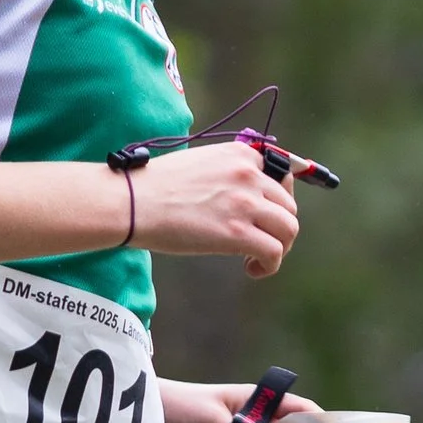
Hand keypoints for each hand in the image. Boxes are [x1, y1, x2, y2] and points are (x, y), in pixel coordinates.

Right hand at [133, 141, 300, 277]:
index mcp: (241, 154)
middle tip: (261, 241)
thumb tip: (243, 195)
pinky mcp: (238, 234)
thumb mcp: (201, 162)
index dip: (279, 199)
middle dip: (278, 226)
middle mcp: (249, 175)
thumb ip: (228, 172)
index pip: (282, 175)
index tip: (270, 214)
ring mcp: (246, 204)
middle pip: (288, 206)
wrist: (134, 202)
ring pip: (288, 230)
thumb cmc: (156, 186)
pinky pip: (274, 252)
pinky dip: (269, 265)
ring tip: (257, 257)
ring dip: (279, 248)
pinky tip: (251, 268)